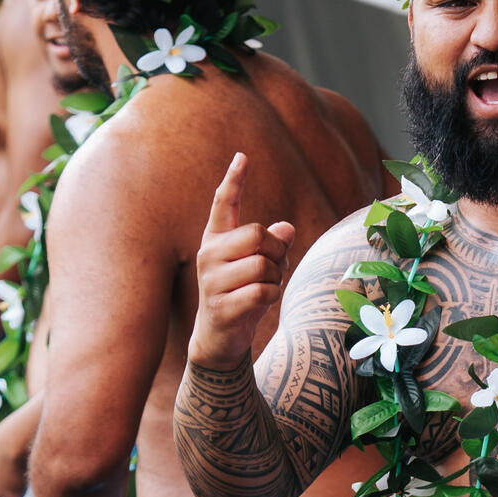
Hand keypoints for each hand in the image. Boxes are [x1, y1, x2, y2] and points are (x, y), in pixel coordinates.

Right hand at [187, 153, 295, 369]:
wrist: (218, 339)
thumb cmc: (241, 296)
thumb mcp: (258, 267)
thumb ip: (272, 245)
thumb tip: (287, 228)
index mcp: (217, 240)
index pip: (224, 204)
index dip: (234, 181)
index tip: (242, 157)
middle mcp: (209, 255)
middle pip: (258, 235)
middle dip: (276, 252)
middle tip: (273, 267)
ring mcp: (212, 281)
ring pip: (263, 265)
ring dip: (276, 278)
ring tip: (264, 289)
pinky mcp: (221, 306)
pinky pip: (263, 291)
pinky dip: (272, 297)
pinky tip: (261, 304)